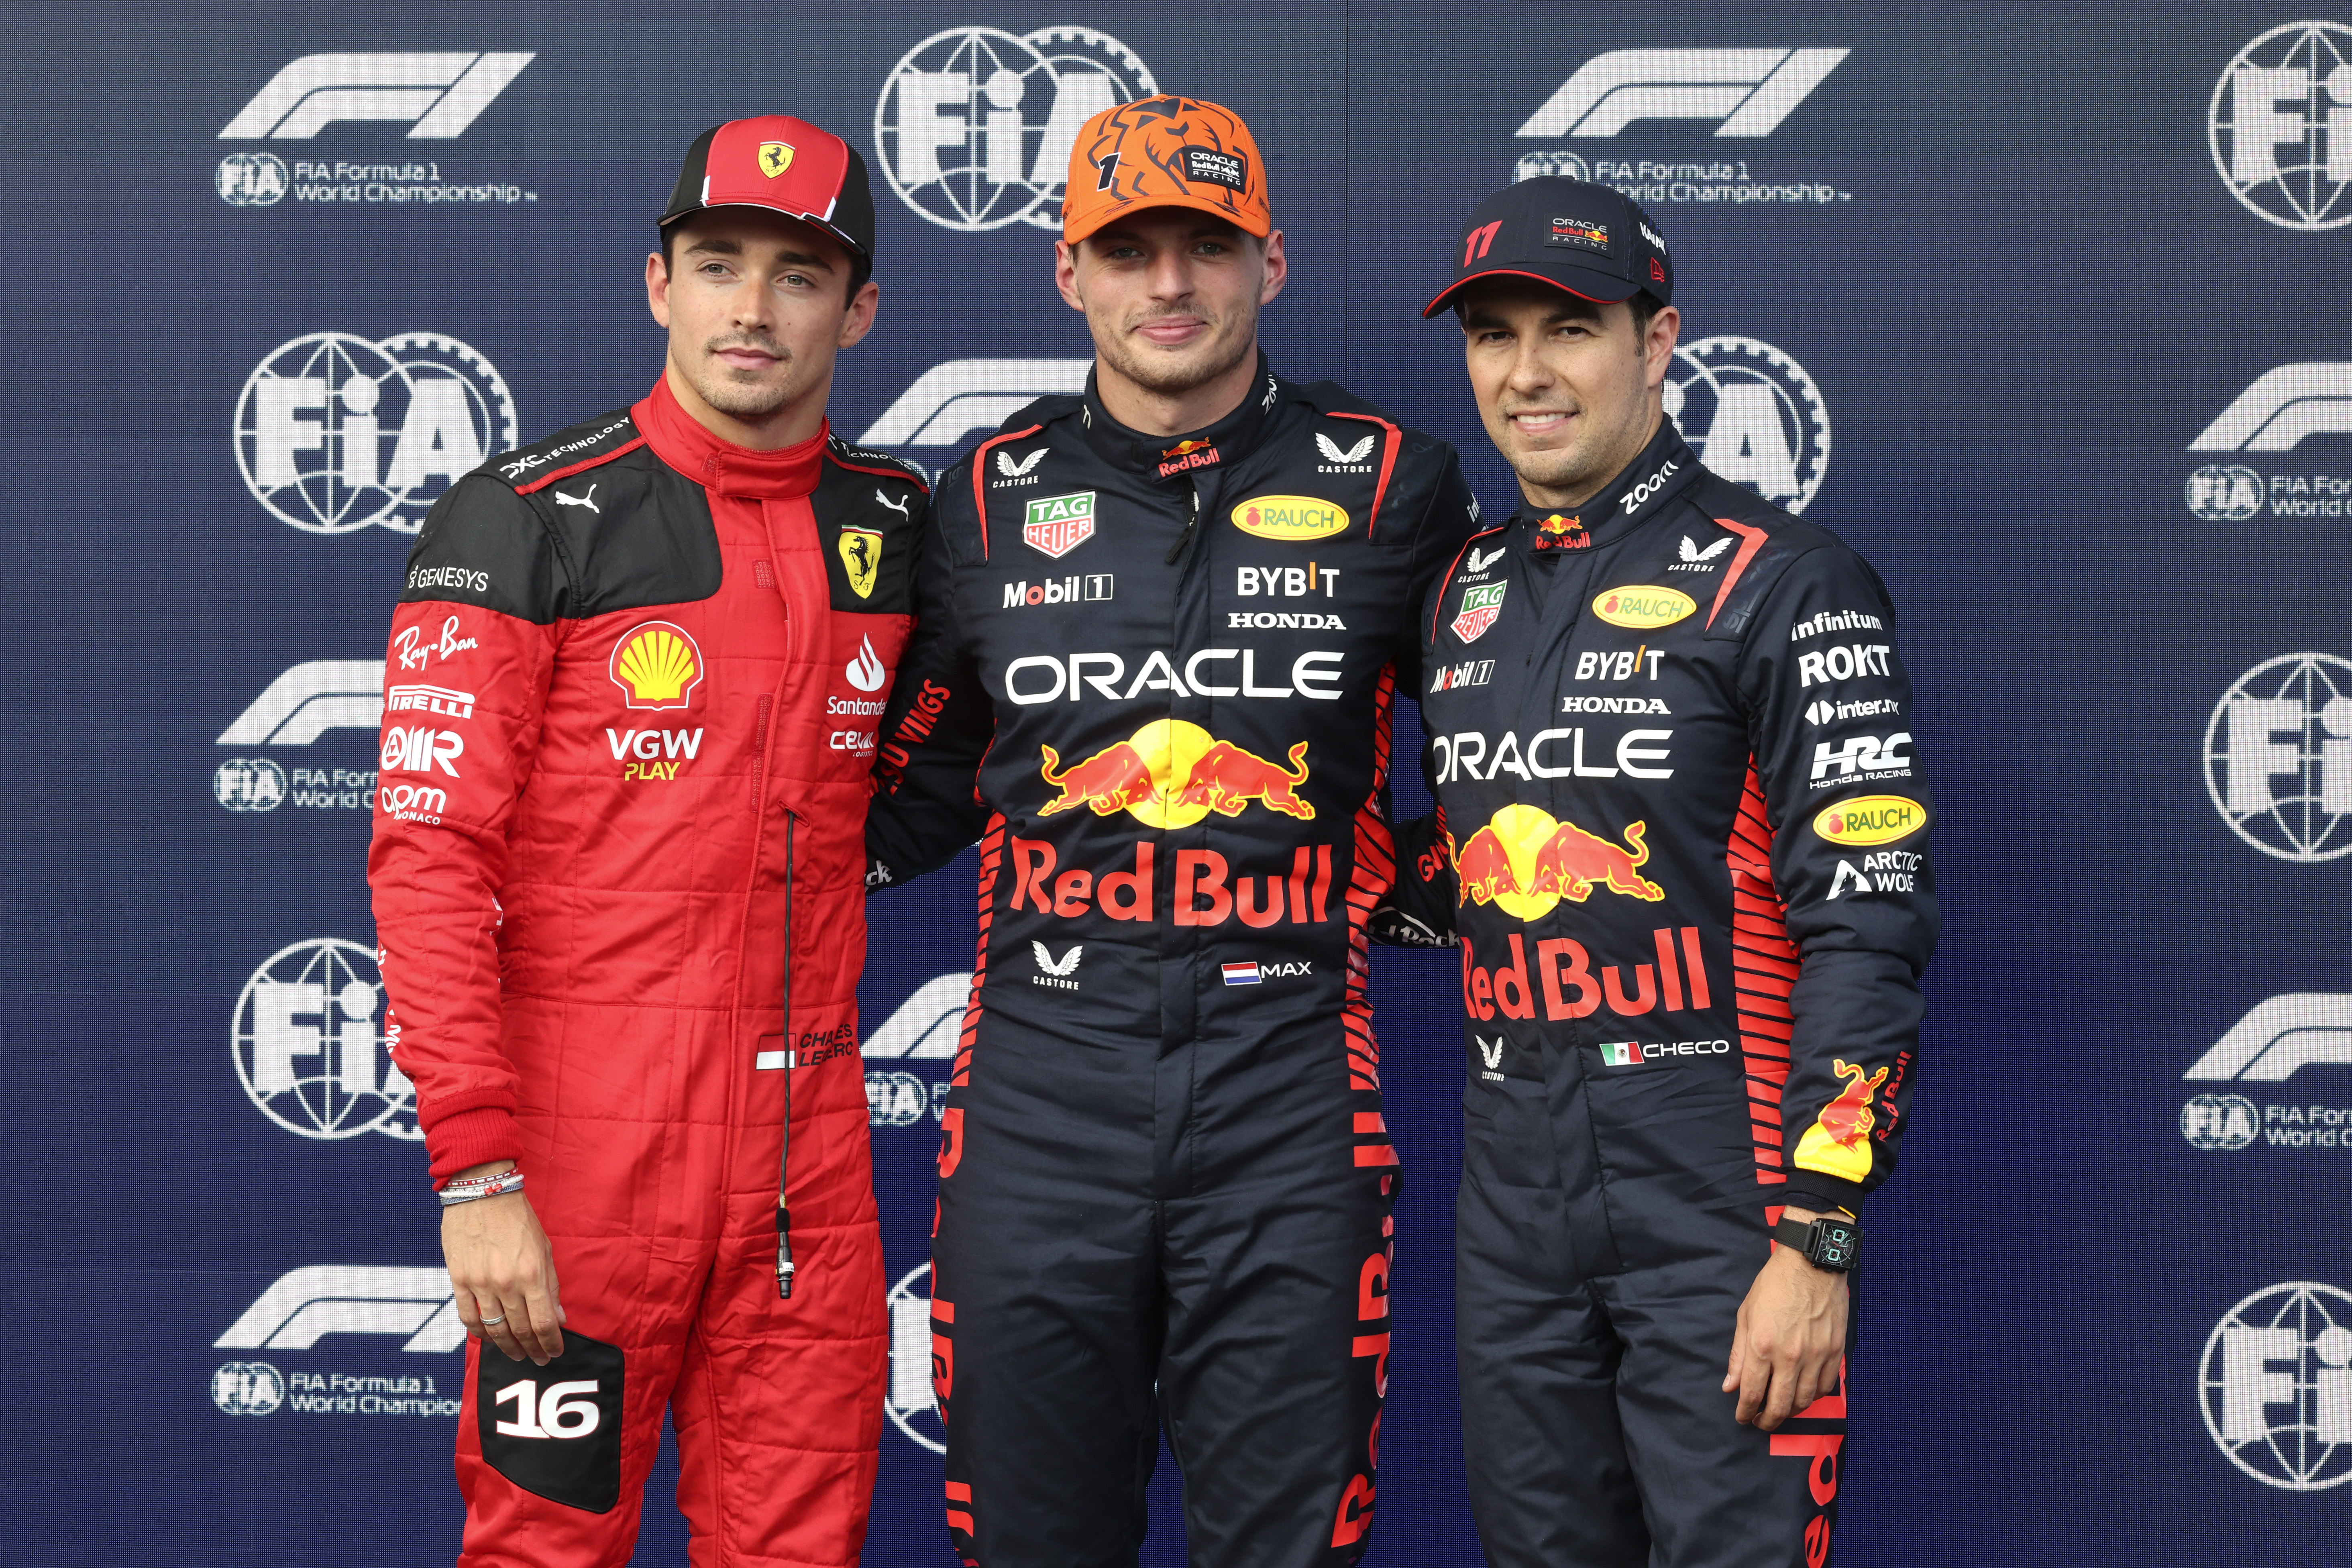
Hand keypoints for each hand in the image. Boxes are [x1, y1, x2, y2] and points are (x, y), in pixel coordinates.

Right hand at [441, 1163, 565, 1363]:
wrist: (482, 1192)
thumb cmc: (517, 1218)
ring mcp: (479, 1283)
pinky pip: (468, 1317)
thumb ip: (551, 1286)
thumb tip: (558, 1318)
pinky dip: (479, 1333)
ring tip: (516, 1354)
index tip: (554, 1352)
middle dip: (531, 1349)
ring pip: (493, 1329)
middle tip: (537, 1359)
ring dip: (506, 1347)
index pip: (543, 1323)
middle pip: (520, 1330)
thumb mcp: (545, 1248)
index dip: (550, 1343)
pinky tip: (489, 1338)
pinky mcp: (459, 1280)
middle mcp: (505, 1282)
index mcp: (532, 1273)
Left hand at [1721, 1206, 1848, 1430]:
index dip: (1746, 1412)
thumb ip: (1738, 1355)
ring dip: (1791, 1411)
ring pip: (1805, 1401)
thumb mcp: (1746, 1316)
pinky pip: (1826, 1387)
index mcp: (1763, 1346)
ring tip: (1781, 1410)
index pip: (1752, 1394)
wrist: (1811, 1264)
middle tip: (1761, 1422)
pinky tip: (1804, 1394)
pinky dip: (1814, 1396)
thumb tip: (1730, 1387)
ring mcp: (1816, 1355)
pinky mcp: (1835, 1351)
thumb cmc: (1774, 1286)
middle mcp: (1790, 1356)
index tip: (1743, 1417)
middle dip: (1768, 1420)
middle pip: (1780, 1405)